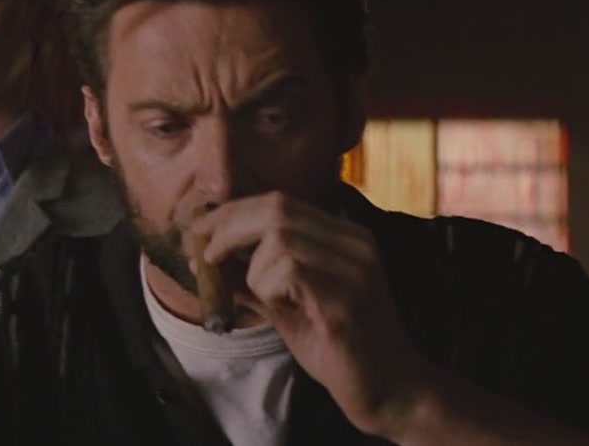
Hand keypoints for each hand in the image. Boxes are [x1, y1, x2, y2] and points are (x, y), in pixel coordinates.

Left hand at [187, 192, 435, 435]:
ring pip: (279, 237)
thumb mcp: (289, 305)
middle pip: (277, 209)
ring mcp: (355, 267)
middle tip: (204, 254)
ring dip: (252, 268)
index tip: (201, 232)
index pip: (281, 202)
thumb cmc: (338, 347)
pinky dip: (267, 287)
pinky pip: (289, 270)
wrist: (388, 386)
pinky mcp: (346, 297)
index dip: (234, 212)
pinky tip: (280, 307)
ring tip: (262, 297)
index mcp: (346, 237)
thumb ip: (256, 278)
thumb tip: (209, 257)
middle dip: (229, 228)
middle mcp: (355, 243)